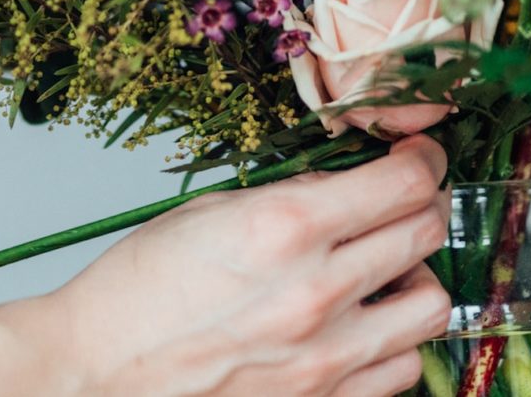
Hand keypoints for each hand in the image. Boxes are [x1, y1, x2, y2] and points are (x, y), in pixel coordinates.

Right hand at [20, 135, 451, 396]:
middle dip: (423, 207)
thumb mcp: (209, 212)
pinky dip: (395, 344)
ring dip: (415, 280)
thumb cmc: (136, 292)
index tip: (419, 158)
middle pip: (426, 234)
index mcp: (284, 229)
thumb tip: (348, 185)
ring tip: (382, 273)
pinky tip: (362, 327)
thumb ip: (291, 196)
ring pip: (432, 308)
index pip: (403, 184)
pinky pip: (403, 371)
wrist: (98, 373)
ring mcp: (325, 358)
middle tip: (403, 203)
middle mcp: (316, 293)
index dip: (423, 161)